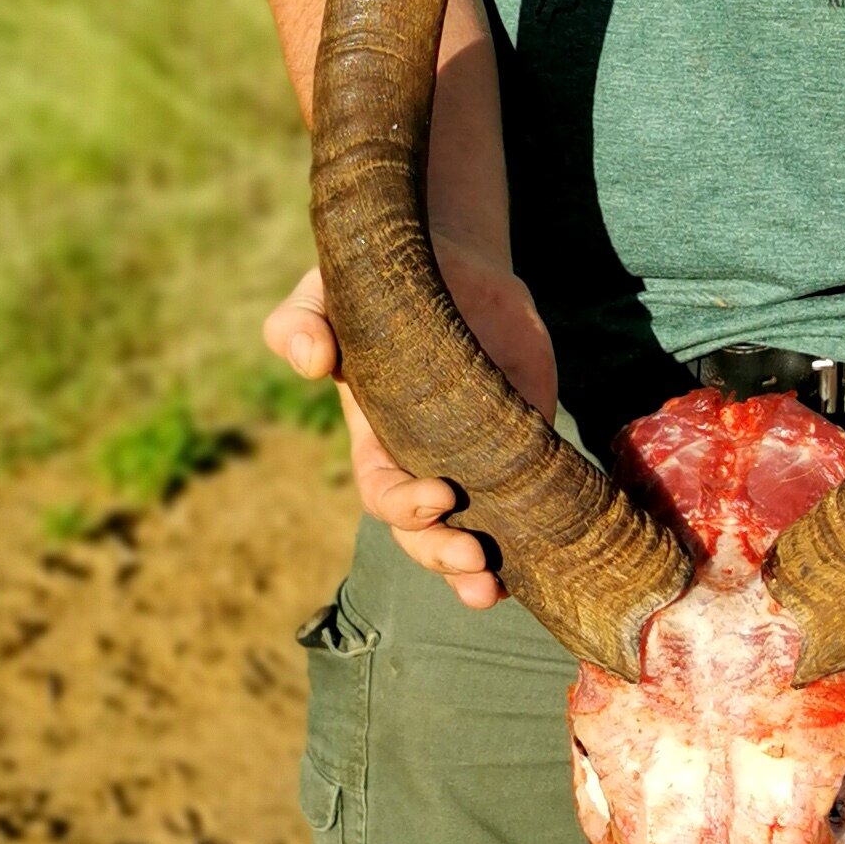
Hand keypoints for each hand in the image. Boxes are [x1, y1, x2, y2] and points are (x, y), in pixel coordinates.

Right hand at [263, 249, 557, 608]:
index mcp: (377, 439)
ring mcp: (477, 455)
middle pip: (425, 532)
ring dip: (476, 571)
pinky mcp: (526, 435)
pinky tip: (544, 554)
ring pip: (473, 533)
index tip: (439, 495)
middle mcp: (426, 459)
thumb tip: (309, 360)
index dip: (405, 506)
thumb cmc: (371, 285)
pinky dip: (533, 531)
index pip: (384, 493)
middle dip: (443, 555)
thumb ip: (300, 323)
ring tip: (493, 587)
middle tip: (475, 560)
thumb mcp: (322, 296)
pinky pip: (528, 495)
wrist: (447, 256)